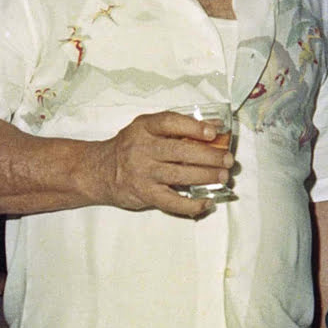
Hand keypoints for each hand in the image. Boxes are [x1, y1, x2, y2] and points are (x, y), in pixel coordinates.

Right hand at [90, 110, 233, 217]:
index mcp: (144, 128)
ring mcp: (142, 173)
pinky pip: (172, 202)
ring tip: (223, 176)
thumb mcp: (147, 129)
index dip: (193, 127)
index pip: (170, 123)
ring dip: (206, 177)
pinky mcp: (144, 194)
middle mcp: (141, 149)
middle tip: (228, 160)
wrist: (99, 171)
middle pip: (180, 152)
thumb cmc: (130, 147)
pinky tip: (207, 203)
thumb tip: (216, 128)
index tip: (213, 133)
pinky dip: (192, 205)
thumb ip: (176, 128)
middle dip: (209, 156)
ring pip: (180, 175)